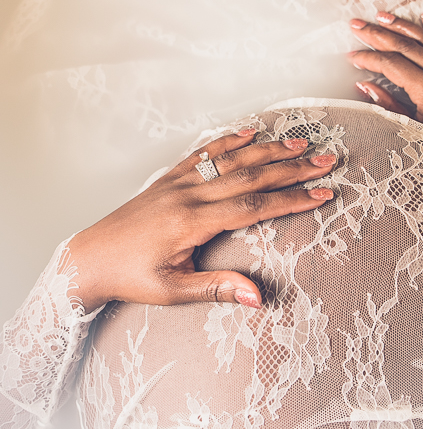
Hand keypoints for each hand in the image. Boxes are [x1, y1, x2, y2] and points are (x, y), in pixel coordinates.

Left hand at [68, 130, 334, 312]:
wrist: (88, 258)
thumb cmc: (130, 278)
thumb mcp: (173, 291)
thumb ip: (217, 288)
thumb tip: (259, 297)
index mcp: (192, 222)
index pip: (253, 206)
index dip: (291, 199)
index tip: (322, 193)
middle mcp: (188, 194)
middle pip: (250, 175)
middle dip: (292, 168)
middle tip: (327, 159)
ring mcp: (179, 181)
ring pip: (231, 158)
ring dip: (268, 149)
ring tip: (301, 141)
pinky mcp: (169, 177)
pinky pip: (204, 153)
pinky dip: (229, 140)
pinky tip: (249, 131)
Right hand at [348, 12, 422, 246]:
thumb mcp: (415, 133)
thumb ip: (388, 107)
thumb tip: (365, 85)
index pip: (391, 64)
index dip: (368, 58)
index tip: (352, 57)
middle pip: (406, 46)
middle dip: (378, 34)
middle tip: (358, 26)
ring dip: (404, 26)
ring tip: (384, 17)